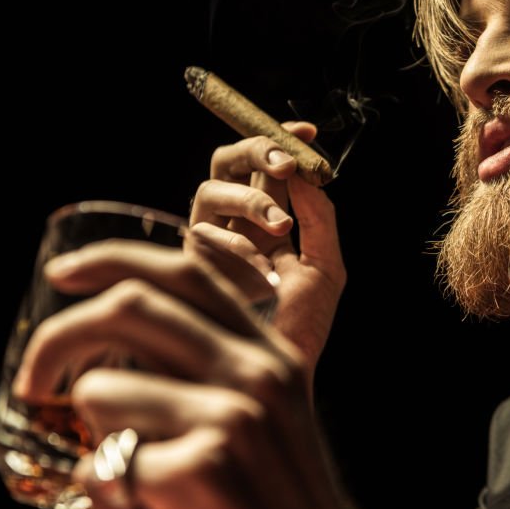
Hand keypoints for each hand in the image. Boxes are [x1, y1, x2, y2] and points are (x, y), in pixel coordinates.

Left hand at [12, 242, 389, 508]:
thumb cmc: (275, 505)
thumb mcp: (265, 418)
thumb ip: (214, 374)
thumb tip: (117, 351)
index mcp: (269, 355)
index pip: (187, 273)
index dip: (116, 260)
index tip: (65, 273)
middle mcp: (254, 372)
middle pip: (131, 307)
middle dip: (58, 337)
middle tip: (34, 379)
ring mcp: (230, 415)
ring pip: (102, 391)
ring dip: (97, 446)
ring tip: (141, 490)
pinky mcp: (200, 468)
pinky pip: (103, 467)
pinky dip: (110, 504)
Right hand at [187, 122, 344, 380]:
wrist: (277, 376)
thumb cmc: (302, 326)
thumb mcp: (325, 267)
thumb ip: (320, 219)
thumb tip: (307, 174)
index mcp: (266, 220)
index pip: (267, 166)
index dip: (281, 140)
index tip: (310, 132)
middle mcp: (231, 225)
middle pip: (226, 164)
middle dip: (255, 152)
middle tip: (286, 164)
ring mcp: (205, 244)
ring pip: (208, 192)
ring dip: (248, 200)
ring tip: (280, 226)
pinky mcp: (184, 269)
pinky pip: (202, 237)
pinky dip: (237, 247)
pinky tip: (264, 274)